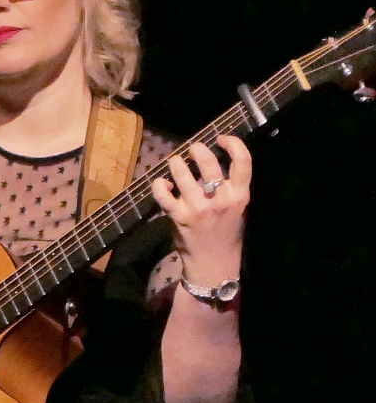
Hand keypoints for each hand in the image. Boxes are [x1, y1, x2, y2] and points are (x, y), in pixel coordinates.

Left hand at [150, 136, 251, 284]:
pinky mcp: (179, 217)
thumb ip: (230, 187)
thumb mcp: (238, 209)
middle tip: (192, 149)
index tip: (221, 138)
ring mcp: (199, 208)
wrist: (214, 263)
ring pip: (182, 174)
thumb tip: (212, 159)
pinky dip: (159, 185)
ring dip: (176, 163)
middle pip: (208, 163)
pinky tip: (162, 183)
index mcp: (240, 196)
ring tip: (175, 161)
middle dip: (197, 149)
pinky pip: (163, 194)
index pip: (243, 162)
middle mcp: (221, 199)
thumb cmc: (226, 233)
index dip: (233, 143)